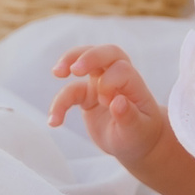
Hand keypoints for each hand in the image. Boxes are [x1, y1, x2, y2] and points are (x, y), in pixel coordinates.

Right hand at [46, 45, 168, 164]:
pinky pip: (70, 91)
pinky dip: (59, 103)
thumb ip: (129, 117)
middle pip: (105, 53)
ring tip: (57, 72)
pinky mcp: (87, 95)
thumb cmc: (140, 133)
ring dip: (69, 62)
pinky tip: (53, 121)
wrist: (134, 141)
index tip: (107, 102)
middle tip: (74, 69)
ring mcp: (100, 83)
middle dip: (89, 56)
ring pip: (85, 60)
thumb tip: (118, 103)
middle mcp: (117, 78)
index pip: (121, 69)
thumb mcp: (138, 130)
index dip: (111, 82)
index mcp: (133, 83)